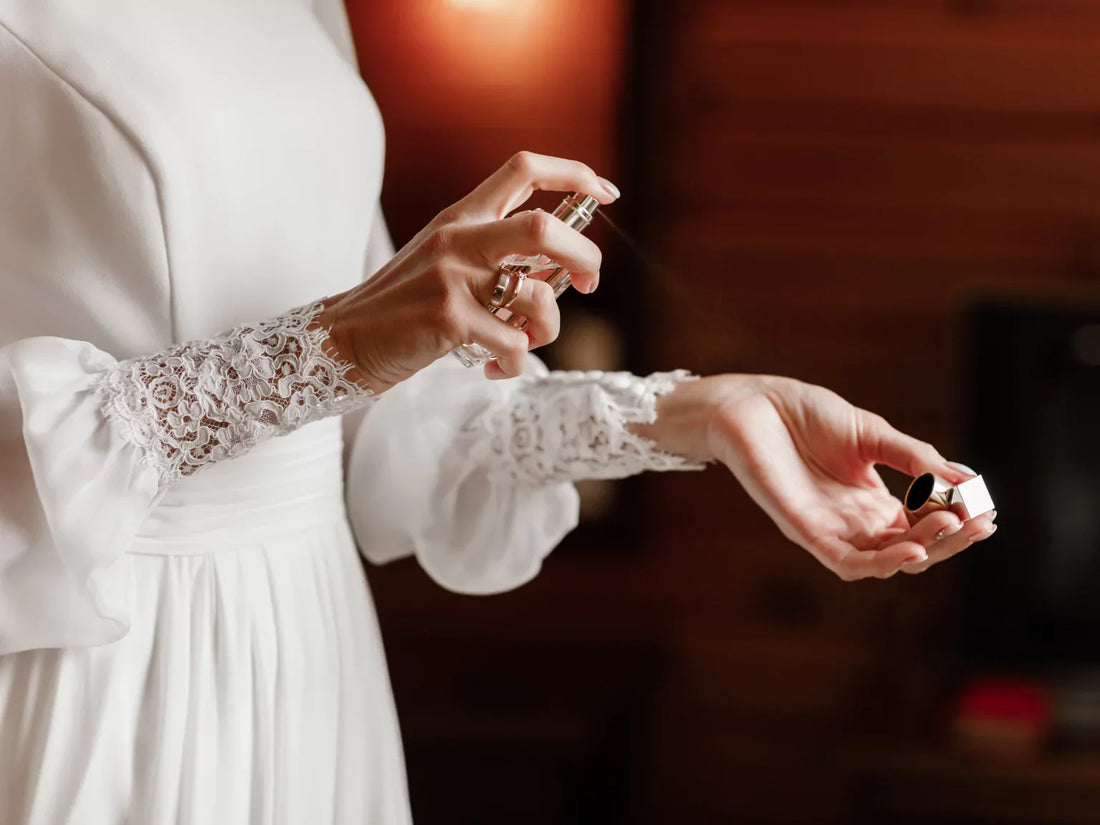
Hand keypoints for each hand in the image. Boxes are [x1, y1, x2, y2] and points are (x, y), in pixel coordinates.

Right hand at [317, 152, 618, 391]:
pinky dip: (515, 361)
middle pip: (545, 227)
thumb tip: (558, 267)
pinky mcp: (448, 317)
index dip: (574, 174)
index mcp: (461, 215)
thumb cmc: (404, 307)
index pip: (524, 170)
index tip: (607, 193)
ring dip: (549, 328)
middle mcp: (459, 236)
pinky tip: (495, 367)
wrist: (345, 339)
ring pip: (538, 295)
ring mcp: (453, 276)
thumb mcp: (444, 260)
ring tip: (526, 343)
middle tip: (590, 284)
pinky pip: (514, 342)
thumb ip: (492, 253)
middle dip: (585, 257)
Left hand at [637, 374, 996, 580]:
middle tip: (980, 521)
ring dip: (924, 551)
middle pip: (913, 548)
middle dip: (951, 539)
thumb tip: (969, 482)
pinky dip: (879, 562)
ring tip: (952, 527)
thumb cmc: (809, 416)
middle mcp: (855, 522)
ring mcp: (831, 529)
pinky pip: (845, 562)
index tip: (987, 509)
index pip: (925, 527)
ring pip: (885, 562)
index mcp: (874, 503)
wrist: (757, 405)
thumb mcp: (875, 435)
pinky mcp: (804, 530)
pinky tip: (911, 548)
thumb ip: (916, 460)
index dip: (958, 523)